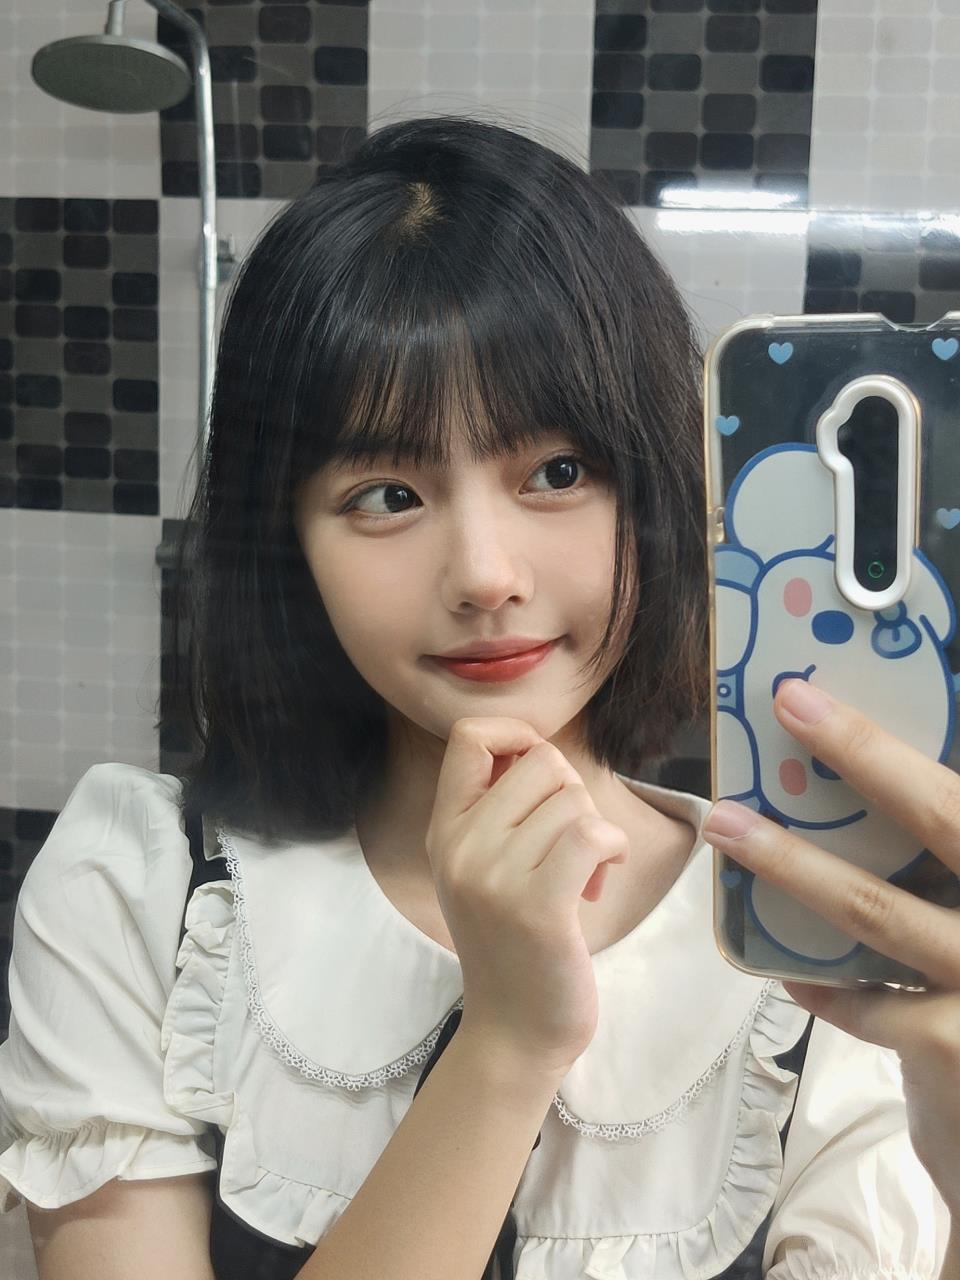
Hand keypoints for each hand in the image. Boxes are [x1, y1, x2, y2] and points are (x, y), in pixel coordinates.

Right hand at [426, 718, 627, 1077]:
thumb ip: (500, 809)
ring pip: (573, 799)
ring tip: (583, 873)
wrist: (514, 1031)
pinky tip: (602, 877)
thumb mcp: (483, 867)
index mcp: (444, 829)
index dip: (517, 735)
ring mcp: (494, 876)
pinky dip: (613, 849)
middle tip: (570, 844)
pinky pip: (591, 834)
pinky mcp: (537, 907)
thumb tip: (540, 749)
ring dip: (596, 831)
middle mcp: (461, 846)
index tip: (542, 778)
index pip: (470, 734)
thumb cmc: (514, 942)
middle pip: (541, 761)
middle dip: (573, 793)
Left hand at [703, 677, 959, 1218]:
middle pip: (942, 817)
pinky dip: (817, 982)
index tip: (850, 684)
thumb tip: (876, 776)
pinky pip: (860, 1001)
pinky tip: (783, 969)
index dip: (903, 739)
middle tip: (793, 702)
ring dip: (793, 865)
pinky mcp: (953, 1047)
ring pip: (876, 908)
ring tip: (729, 827)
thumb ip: (941, 858)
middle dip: (866, 751)